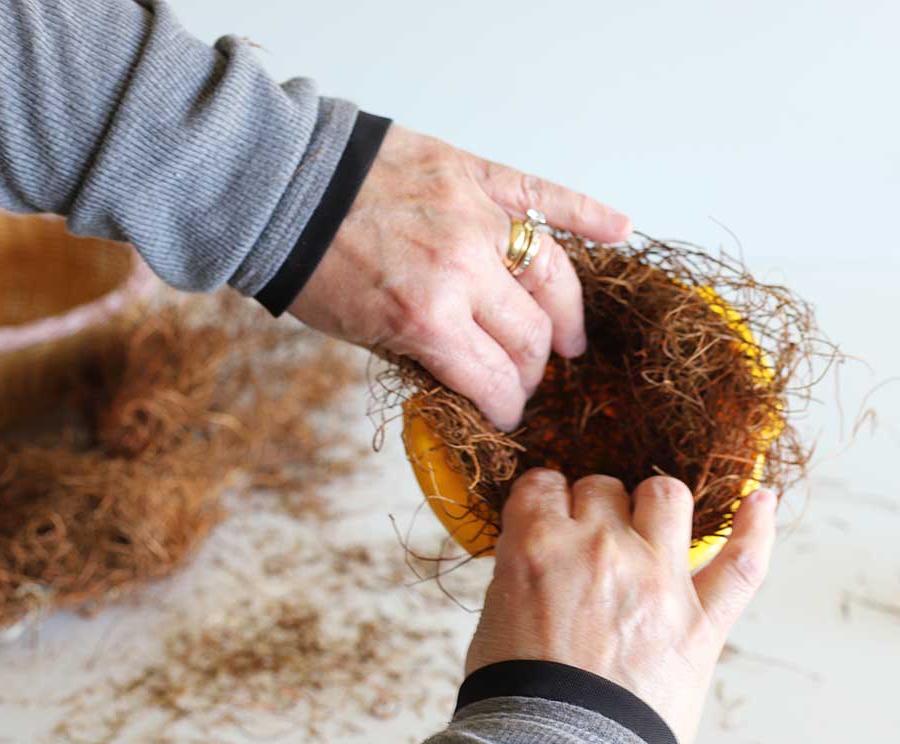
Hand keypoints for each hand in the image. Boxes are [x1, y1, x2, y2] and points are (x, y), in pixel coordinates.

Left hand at [287, 125, 631, 430]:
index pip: (496, 380)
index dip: (507, 407)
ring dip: (565, 314)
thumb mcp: (359, 333)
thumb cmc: (309, 265)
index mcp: (427, 318)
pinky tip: (620, 231)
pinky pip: (545, 194)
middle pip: (531, 335)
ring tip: (569, 338)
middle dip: (532, 370)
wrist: (279, 188)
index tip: (508, 414)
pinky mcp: (475, 173)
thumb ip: (425, 352)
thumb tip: (469, 375)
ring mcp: (477, 216)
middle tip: (527, 379)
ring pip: (552, 273)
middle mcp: (463, 269)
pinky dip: (587, 212)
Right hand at [464, 469, 777, 743]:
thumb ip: (523, 568)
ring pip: (667, 496)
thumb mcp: (497, 614)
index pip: (543, 484)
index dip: (546, 497)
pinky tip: (762, 502)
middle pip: (602, 487)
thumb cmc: (517, 695)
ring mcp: (657, 578)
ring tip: (651, 521)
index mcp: (538, 544)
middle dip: (595, 505)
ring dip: (655, 502)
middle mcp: (599, 547)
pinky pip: (742, 563)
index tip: (549, 511)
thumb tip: (540, 548)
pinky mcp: (702, 619)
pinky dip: (757, 528)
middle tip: (590, 539)